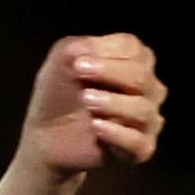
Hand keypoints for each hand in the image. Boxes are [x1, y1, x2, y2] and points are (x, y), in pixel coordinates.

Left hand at [19, 33, 165, 177]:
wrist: (45, 136)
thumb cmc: (59, 94)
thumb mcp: (61, 62)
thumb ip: (78, 46)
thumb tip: (94, 47)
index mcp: (135, 62)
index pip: (134, 50)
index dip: (106, 55)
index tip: (77, 64)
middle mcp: (148, 89)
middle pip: (141, 77)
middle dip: (110, 76)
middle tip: (81, 82)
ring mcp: (147, 119)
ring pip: (142, 109)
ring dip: (111, 104)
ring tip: (86, 103)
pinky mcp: (141, 148)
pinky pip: (139, 142)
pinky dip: (117, 134)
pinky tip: (96, 128)